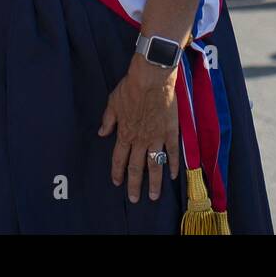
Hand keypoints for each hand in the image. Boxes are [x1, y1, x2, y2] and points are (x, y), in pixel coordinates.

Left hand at [98, 54, 179, 202]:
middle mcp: (140, 140)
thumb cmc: (131, 87)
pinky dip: (173, 164)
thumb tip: (102, 133)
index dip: (117, 171)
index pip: (119, 158)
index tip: (117, 183)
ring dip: (154, 182)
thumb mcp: (113, 102)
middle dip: (134, 185)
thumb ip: (108, 120)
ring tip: (154, 196)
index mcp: (125, 133)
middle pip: (136, 167)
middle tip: (134, 199)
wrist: (152, 77)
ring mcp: (157, 137)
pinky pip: (173, 152)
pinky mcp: (171, 131)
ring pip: (155, 165)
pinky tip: (174, 175)